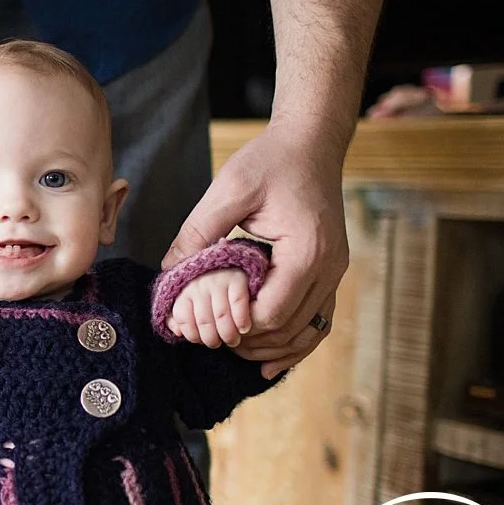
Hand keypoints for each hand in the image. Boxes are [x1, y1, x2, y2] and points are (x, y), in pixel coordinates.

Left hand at [162, 122, 348, 378]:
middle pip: (291, 327)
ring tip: (233, 352)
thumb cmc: (270, 160)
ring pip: (309, 330)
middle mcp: (329, 266)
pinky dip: (296, 342)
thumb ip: (198, 231)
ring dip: (273, 347)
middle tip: (210, 340)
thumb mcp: (229, 190)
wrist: (311, 143)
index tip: (207, 321)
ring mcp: (335, 271)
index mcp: (307, 249)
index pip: (273, 310)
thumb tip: (168, 270)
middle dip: (249, 341)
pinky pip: (319, 318)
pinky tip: (269, 361)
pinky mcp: (330, 270)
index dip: (238, 324)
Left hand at [166, 268, 250, 348]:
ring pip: (221, 316)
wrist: (228, 260)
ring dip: (228, 334)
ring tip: (232, 340)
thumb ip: (178, 316)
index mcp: (184, 290)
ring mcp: (218, 281)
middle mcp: (199, 285)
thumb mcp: (186, 297)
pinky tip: (244, 328)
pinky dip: (242, 320)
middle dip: (212, 339)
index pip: (183, 319)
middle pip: (204, 322)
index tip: (201, 341)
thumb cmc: (205, 284)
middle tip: (219, 343)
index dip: (193, 335)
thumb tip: (177, 332)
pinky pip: (238, 303)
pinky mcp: (237, 278)